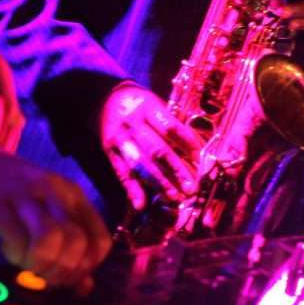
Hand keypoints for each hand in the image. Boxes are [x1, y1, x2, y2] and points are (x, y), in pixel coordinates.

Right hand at [0, 138, 110, 286]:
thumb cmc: (7, 188)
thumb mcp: (44, 208)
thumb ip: (67, 243)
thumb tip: (85, 287)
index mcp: (72, 193)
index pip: (100, 240)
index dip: (86, 268)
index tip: (65, 277)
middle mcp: (54, 191)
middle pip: (78, 244)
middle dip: (62, 272)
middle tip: (43, 276)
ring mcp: (24, 196)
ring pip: (52, 240)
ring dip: (41, 266)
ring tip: (26, 264)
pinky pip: (17, 237)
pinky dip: (16, 254)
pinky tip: (8, 250)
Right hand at [100, 83, 201, 211]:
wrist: (103, 99)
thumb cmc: (139, 104)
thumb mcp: (155, 105)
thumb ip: (171, 125)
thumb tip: (196, 151)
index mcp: (148, 107)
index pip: (170, 127)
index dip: (187, 144)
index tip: (200, 161)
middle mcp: (132, 122)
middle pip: (156, 149)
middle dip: (176, 170)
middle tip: (191, 188)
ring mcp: (119, 138)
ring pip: (140, 163)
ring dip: (158, 182)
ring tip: (173, 197)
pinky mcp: (109, 151)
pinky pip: (121, 173)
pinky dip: (131, 190)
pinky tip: (141, 204)